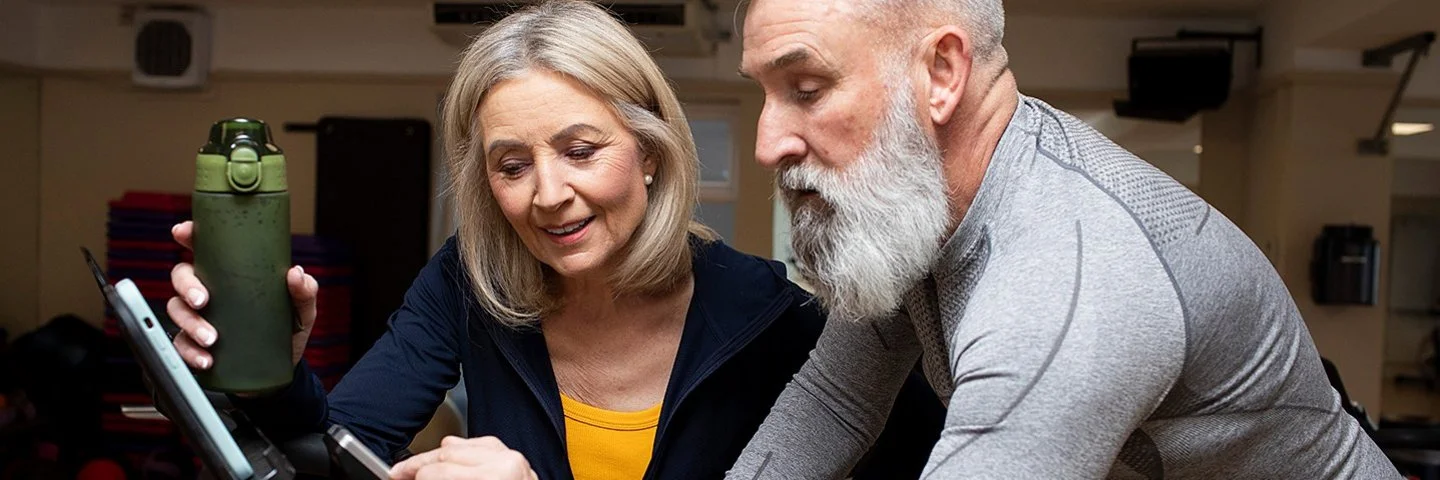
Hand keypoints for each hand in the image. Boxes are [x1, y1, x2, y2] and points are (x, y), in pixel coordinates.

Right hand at [167, 221, 318, 373]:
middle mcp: (211, 291)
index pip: (204, 249)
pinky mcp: (196, 343)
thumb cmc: (288, 328)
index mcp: (231, 274)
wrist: (283, 367)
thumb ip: (304, 291)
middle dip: (187, 286)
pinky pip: (181, 344)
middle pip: (182, 276)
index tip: (182, 232)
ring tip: (212, 339)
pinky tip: (206, 358)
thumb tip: (296, 274)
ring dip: (190, 323)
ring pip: (178, 310)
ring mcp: (200, 317)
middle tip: (203, 301)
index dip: (189, 236)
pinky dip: (190, 352)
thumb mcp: (301, 309)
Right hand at [389, 436, 538, 479]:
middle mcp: (506, 464)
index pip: (437, 470)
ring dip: (436, 456)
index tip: (397, 478)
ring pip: (462, 445)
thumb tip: (418, 477)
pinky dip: (461, 450)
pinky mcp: (516, 460)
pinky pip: (481, 445)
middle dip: (420, 465)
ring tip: (419, 467)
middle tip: (401, 473)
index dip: (412, 474)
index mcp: (495, 477)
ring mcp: (514, 459)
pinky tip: (447, 453)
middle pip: (447, 454)